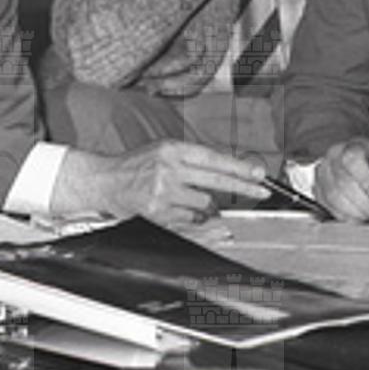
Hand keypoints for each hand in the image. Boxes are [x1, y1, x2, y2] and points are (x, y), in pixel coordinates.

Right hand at [52, 141, 270, 226]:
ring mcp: (163, 193)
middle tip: (262, 192)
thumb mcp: (166, 150)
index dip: (239, 167)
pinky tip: (182, 209)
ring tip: (193, 199)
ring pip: (205, 204)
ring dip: (209, 206)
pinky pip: (189, 219)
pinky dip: (193, 217)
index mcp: (174, 149)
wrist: (106, 180)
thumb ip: (194, 159)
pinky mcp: (157, 213)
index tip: (259, 174)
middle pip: (216, 181)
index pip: (214, 158)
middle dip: (243, 188)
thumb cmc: (139, 164)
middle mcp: (169, 169)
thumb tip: (229, 170)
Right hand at [312, 139, 368, 222]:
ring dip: (355, 211)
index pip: (353, 159)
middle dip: (363, 202)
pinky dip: (346, 216)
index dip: (366, 179)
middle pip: (343, 181)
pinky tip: (358, 215)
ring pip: (334, 197)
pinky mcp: (318, 190)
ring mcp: (323, 173)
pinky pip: (329, 207)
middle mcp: (334, 156)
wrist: (367, 173)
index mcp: (355, 146)